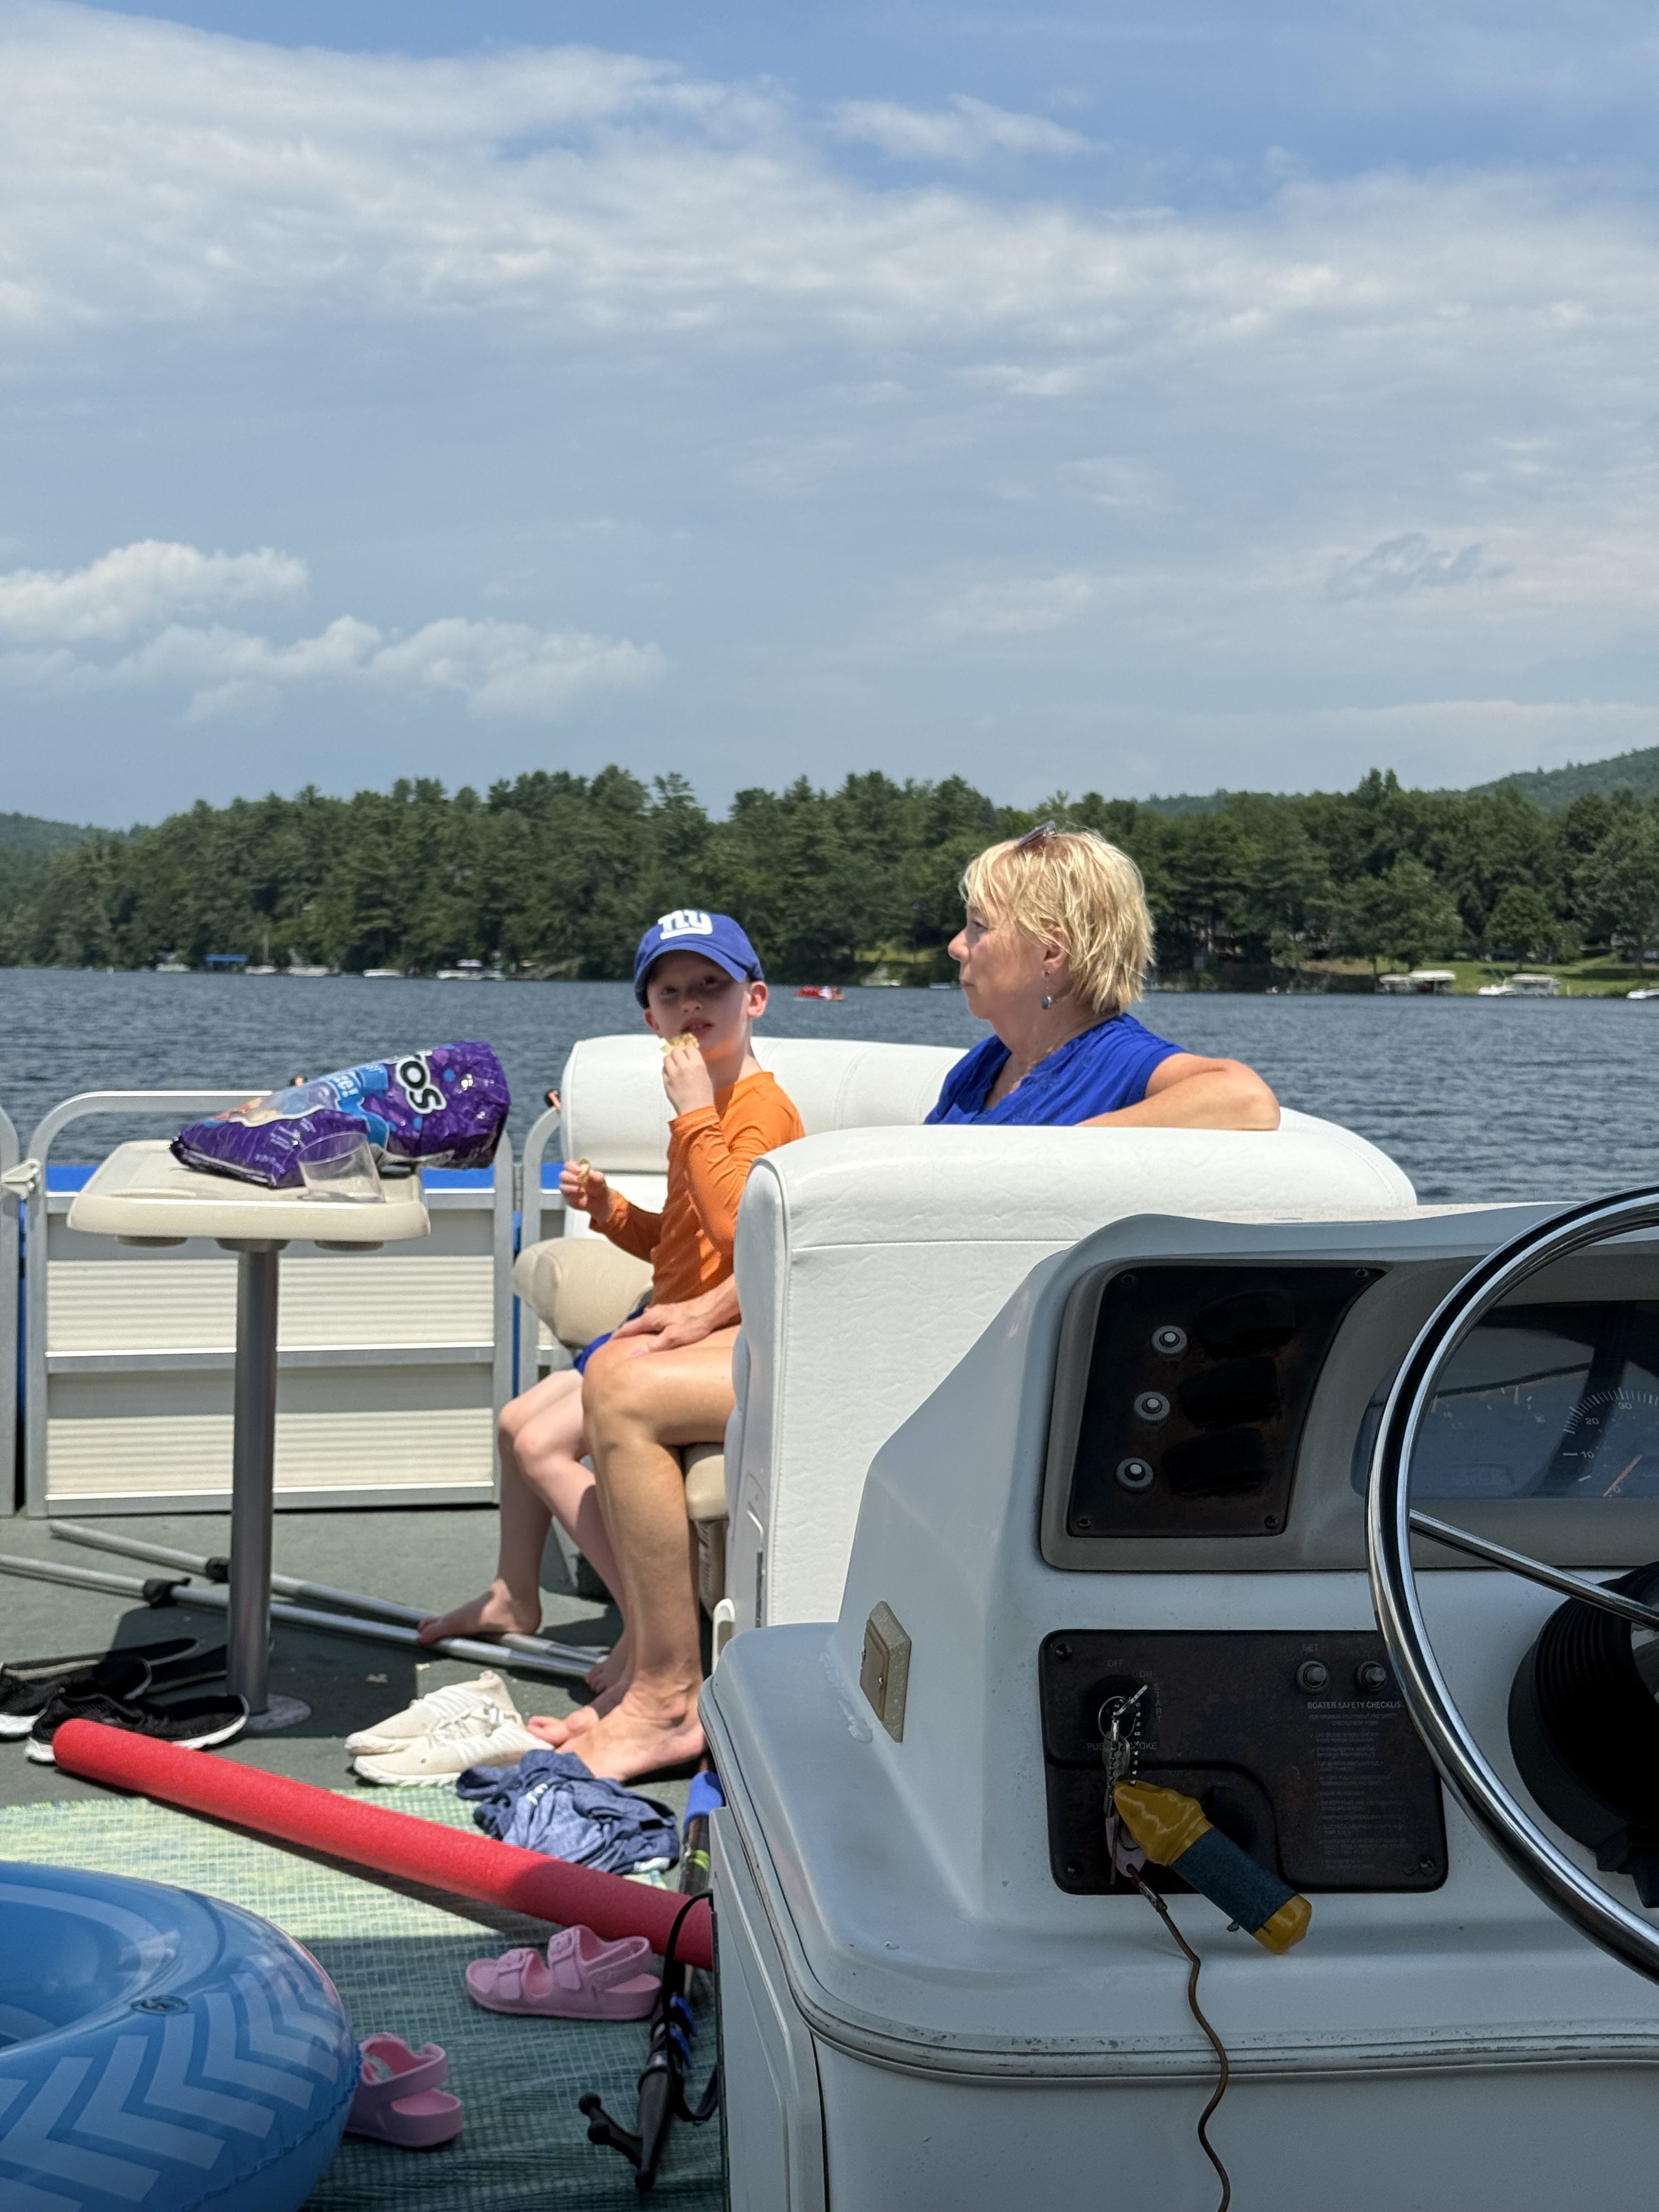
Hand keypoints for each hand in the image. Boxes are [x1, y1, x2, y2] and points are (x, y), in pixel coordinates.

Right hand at [558, 1157, 614, 1223]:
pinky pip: (566, 1197)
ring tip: (582, 1191)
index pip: (568, 1165)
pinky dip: (574, 1196)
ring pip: (562, 1187)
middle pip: (563, 1175)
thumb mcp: (599, 1179)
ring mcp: (567, 1188)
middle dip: (570, 1178)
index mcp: (576, 1169)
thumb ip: (592, 1175)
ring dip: (571, 1188)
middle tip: (579, 1182)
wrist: (600, 1200)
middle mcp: (569, 1177)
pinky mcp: (567, 1198)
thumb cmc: (598, 1186)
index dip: (572, 1167)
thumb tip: (584, 1172)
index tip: (579, 1171)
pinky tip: (581, 1196)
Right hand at [611, 1277, 738, 1352]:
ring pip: (646, 1324)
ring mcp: (665, 1313)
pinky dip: (651, 1331)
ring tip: (634, 1343)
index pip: (627, 1328)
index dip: (616, 1337)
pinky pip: (657, 1324)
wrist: (715, 1307)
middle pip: (635, 1325)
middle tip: (616, 1346)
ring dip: (639, 1333)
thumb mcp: (673, 1338)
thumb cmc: (695, 1321)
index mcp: (651, 1318)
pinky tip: (656, 1337)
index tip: (606, 1345)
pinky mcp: (675, 1315)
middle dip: (625, 1335)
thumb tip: (633, 1356)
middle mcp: (656, 1313)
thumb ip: (654, 1346)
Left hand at [661, 1039, 715, 1116]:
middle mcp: (684, 1066)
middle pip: (676, 1050)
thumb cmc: (704, 1096)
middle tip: (679, 1057)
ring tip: (673, 1065)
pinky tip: (671, 1074)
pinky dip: (666, 1069)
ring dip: (670, 1059)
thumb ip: (697, 1065)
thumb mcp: (705, 1076)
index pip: (689, 1048)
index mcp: (697, 1064)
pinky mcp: (665, 1081)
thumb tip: (690, 1058)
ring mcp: (673, 1074)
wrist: (695, 1111)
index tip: (687, 1053)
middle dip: (678, 1053)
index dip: (688, 1049)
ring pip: (666, 1058)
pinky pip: (663, 1069)